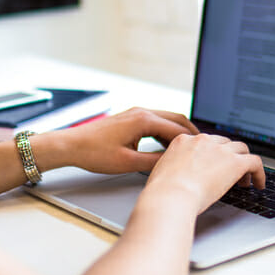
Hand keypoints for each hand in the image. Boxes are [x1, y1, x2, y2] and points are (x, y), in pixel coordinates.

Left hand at [55, 107, 198, 174]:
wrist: (71, 145)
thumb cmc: (94, 153)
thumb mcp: (128, 163)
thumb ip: (153, 161)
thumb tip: (172, 162)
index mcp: (143, 120)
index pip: (177, 130)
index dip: (191, 142)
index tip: (203, 152)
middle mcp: (141, 112)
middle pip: (176, 119)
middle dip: (190, 133)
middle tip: (203, 147)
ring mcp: (135, 113)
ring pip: (166, 119)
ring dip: (178, 132)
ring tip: (188, 148)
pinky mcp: (130, 118)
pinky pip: (155, 121)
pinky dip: (166, 131)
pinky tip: (168, 145)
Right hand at [144, 134, 264, 214]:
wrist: (171, 196)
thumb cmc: (162, 192)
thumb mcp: (162, 172)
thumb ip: (173, 168)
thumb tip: (179, 177)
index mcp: (184, 141)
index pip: (204, 142)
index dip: (212, 154)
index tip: (215, 165)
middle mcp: (203, 140)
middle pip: (224, 143)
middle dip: (229, 156)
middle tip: (230, 173)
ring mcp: (220, 150)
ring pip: (241, 149)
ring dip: (244, 163)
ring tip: (244, 180)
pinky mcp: (235, 162)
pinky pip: (255, 162)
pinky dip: (259, 173)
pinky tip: (259, 184)